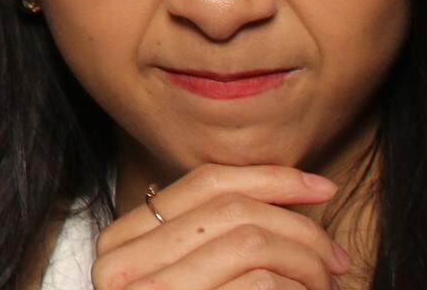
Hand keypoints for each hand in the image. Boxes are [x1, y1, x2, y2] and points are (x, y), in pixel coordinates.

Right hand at [91, 164, 347, 289]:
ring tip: (323, 287)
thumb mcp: (187, 281)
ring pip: (252, 242)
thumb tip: (282, 192)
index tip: (318, 188)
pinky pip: (262, 284)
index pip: (202, 183)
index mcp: (122, 243)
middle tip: (335, 261)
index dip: (268, 178)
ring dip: (306, 263)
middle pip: (233, 210)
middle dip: (300, 230)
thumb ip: (209, 240)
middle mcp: (123, 265)